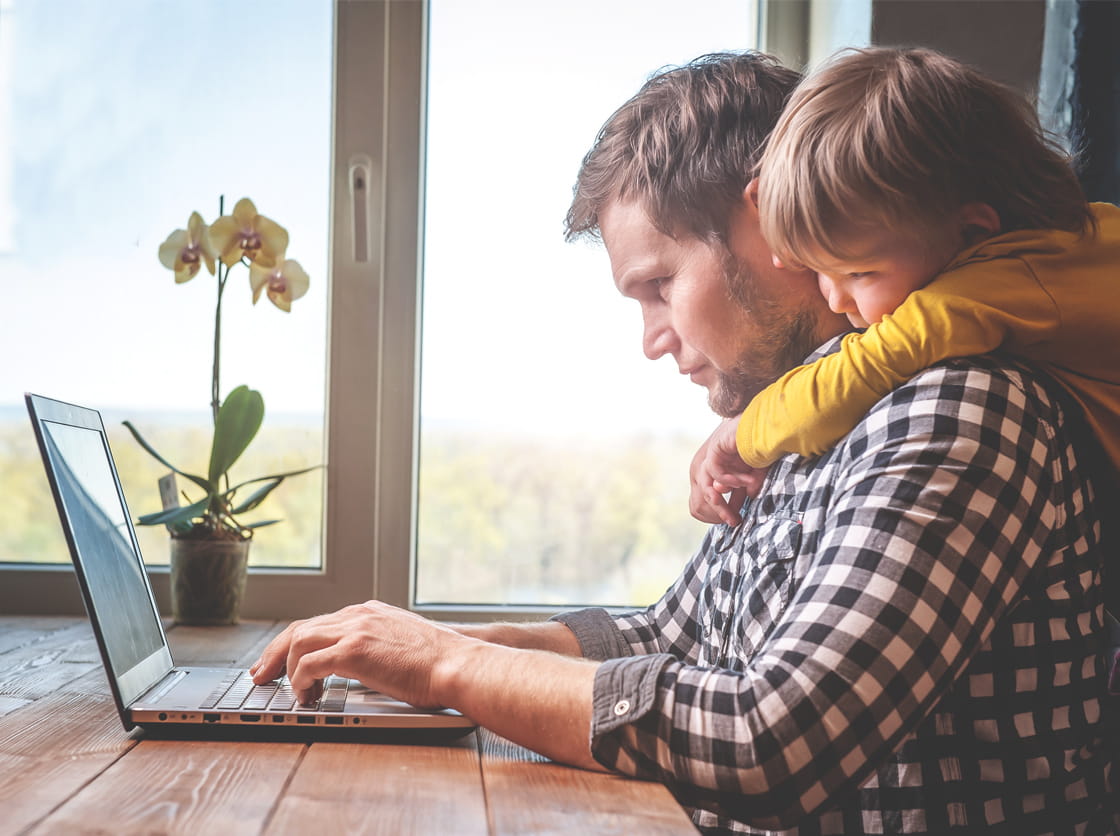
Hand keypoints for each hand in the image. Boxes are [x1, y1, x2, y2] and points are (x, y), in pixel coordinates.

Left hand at [250, 600, 472, 707]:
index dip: (294, 643)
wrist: (459, 663)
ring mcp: (356, 629)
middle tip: (260, 676)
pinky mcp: (355, 651)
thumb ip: (379, 645)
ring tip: (294, 694)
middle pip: (300, 628)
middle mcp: (359, 614)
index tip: (280, 662)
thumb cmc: (440, 663)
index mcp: (370, 612)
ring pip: (299, 642)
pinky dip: (301, 681)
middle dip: (275, 654)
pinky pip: (310, 664)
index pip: (319, 622)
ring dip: (289, 671)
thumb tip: (363, 667)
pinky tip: (306, 696)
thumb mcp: (404, 643)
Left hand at [689, 417, 767, 525]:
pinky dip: (729, 479)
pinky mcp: (715, 448)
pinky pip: (715, 471)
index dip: (721, 511)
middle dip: (718, 512)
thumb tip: (746, 499)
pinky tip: (743, 482)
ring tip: (734, 514)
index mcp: (718, 473)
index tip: (736, 520)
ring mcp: (711, 457)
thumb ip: (746, 487)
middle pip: (702, 496)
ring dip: (721, 503)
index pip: (710, 498)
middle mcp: (711, 466)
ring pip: (706, 487)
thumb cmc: (761, 447)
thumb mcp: (754, 474)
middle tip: (734, 522)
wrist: (765, 424)